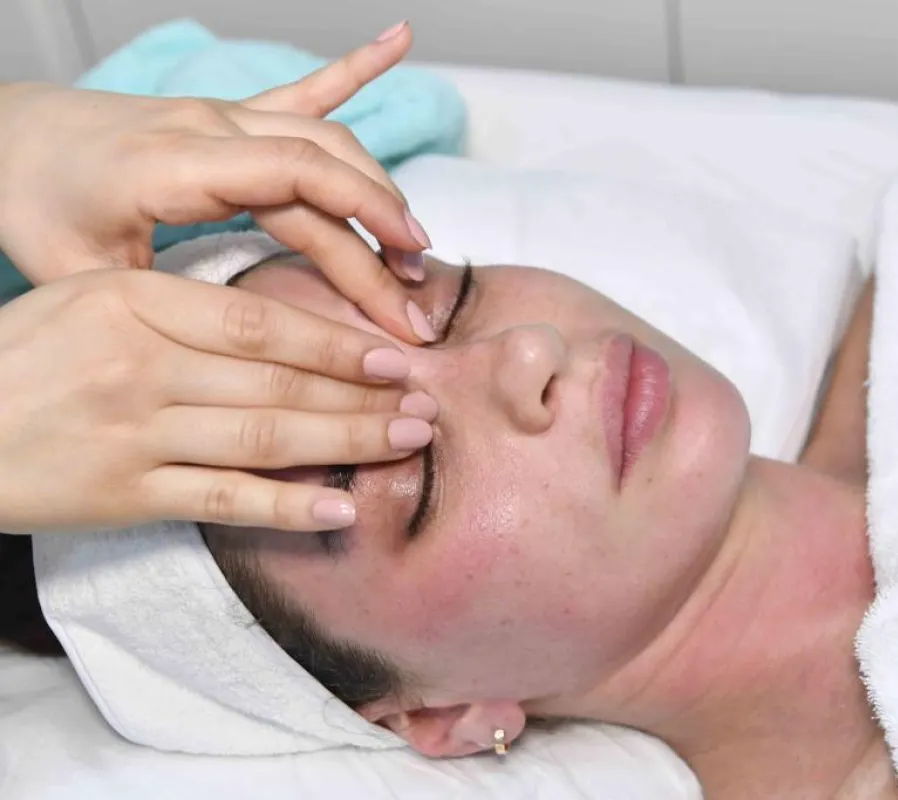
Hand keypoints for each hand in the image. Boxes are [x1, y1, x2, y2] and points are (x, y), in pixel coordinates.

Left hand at [0, 22, 436, 343]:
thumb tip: (240, 347)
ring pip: (328, 140)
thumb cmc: (33, 202)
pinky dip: (355, 68)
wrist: (6, 139)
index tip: (402, 288)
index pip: (298, 186)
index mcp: (176, 163)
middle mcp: (212, 128)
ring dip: (380, 190)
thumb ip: (159, 303)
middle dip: (384, 235)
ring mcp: (225, 114)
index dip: (362, 233)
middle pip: (326, 173)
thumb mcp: (79, 272)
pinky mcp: (230, 115)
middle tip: (417, 301)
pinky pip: (304, 91)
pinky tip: (397, 40)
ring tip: (416, 245)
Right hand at [0, 269, 435, 533]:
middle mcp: (139, 364)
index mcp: (134, 302)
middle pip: (278, 382)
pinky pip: (224, 500)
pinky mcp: (126, 494)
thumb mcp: (91, 300)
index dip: (338, 342)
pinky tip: (342, 506)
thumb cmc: (25, 357)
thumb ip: (182, 308)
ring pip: (264, 437)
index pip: (262, 323)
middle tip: (424, 402)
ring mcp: (134, 433)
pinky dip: (287, 506)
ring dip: (346, 441)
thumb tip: (286, 330)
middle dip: (363, 394)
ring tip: (405, 441)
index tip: (394, 353)